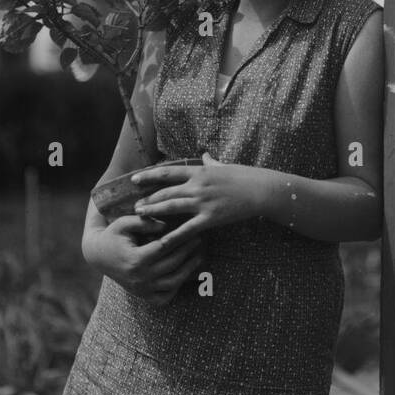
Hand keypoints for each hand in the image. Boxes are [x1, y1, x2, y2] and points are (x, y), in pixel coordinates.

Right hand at [83, 214, 207, 306]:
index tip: (193, 230)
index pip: (165, 248)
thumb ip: (143, 221)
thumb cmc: (114, 235)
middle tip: (200, 240)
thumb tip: (165, 225)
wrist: (98, 256)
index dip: (180, 238)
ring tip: (199, 257)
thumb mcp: (123, 223)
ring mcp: (142, 289)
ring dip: (189, 270)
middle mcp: (139, 277)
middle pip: (172, 264)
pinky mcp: (143, 296)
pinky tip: (185, 274)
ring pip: (173, 282)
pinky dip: (177, 288)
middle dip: (189, 251)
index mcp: (135, 259)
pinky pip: (165, 297)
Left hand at [132, 152, 264, 247]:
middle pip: (166, 192)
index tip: (134, 179)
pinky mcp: (210, 218)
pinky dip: (174, 235)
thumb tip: (204, 154)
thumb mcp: (225, 165)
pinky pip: (188, 228)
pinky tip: (162, 241)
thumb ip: (211, 162)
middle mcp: (197, 186)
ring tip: (140, 216)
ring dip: (153, 211)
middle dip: (148, 199)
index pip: (168, 173)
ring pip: (171, 206)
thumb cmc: (245, 176)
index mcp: (199, 171)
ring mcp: (203, 202)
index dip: (149, 176)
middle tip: (134, 206)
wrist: (261, 190)